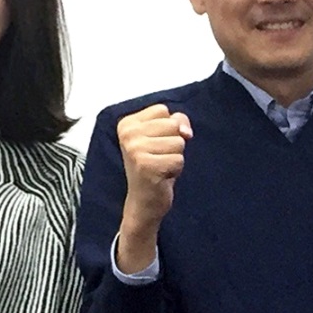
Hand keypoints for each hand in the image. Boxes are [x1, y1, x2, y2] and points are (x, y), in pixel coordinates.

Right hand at [114, 104, 191, 271]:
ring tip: (160, 166)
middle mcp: (127, 134)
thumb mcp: (162, 137)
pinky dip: (175, 170)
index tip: (154, 144)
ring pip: (178, 142)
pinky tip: (161, 176)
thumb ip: (176, 122)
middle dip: (172, 143)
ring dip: (175, 157)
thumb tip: (185, 131)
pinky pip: (179, 159)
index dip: (168, 128)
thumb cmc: (154, 167)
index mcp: (127, 124)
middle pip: (172, 124)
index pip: (163, 110)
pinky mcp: (146, 166)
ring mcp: (135, 150)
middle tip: (158, 158)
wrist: (144, 202)